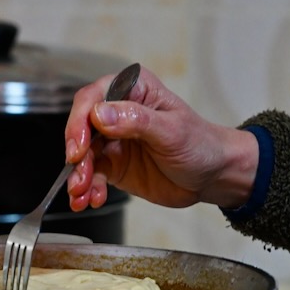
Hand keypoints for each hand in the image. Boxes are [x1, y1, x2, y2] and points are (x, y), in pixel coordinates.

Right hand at [64, 66, 258, 210]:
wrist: (213, 175)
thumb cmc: (200, 144)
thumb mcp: (172, 130)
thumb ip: (136, 120)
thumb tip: (100, 114)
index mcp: (133, 90)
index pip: (94, 98)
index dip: (81, 121)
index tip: (80, 145)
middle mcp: (118, 112)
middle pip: (82, 127)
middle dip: (76, 153)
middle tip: (78, 172)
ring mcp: (114, 140)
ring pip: (83, 155)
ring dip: (78, 175)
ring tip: (81, 194)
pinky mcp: (114, 165)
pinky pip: (92, 175)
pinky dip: (88, 189)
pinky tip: (90, 199)